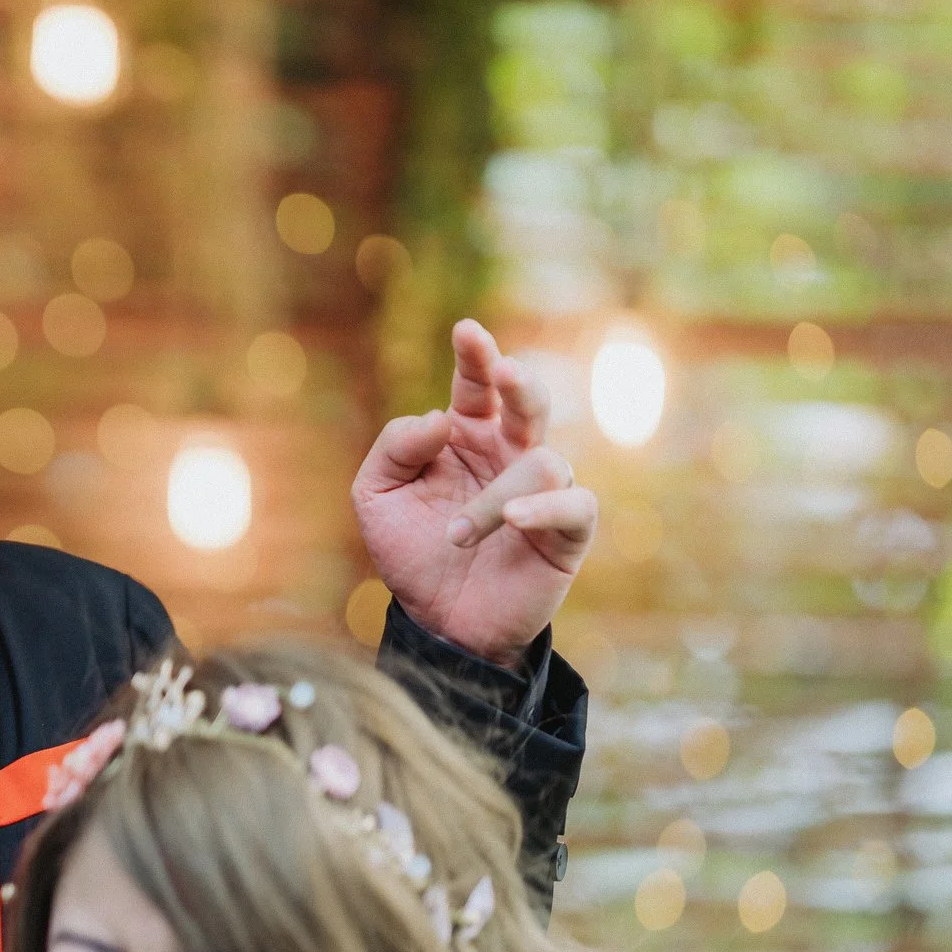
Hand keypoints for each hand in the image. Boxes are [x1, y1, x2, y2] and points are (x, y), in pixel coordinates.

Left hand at [351, 319, 596, 667]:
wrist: (437, 621)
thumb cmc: (411, 552)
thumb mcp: (376, 498)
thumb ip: (394, 449)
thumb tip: (439, 418)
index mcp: (466, 438)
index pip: (477, 386)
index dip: (476, 356)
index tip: (466, 330)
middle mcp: (509, 455)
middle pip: (529, 402)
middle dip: (519, 381)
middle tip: (502, 372)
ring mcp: (543, 491)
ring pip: (542, 461)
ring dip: (494, 497)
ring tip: (456, 534)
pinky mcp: (567, 531)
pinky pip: (575, 503)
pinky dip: (543, 507)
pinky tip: (512, 521)